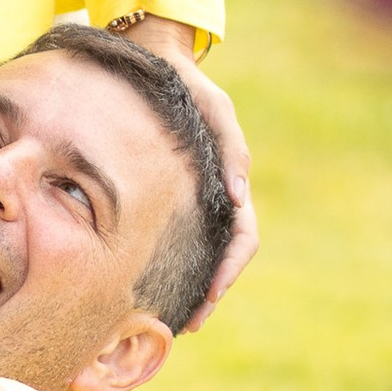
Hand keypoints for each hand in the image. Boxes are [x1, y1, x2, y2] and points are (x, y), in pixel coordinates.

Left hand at [115, 19, 257, 315]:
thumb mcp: (215, 110)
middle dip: (209, 293)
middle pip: (222, 259)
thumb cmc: (188, 89)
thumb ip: (231, 149)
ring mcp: (193, 202)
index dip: (229, 269)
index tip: (210, 294)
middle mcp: (215, 199)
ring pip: (199, 255)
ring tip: (172, 318)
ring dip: (190, 288)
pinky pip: (175, 240)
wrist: (154, 67)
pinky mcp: (167, 199)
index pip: (242, 237)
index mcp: (231, 184)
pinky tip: (149, 284)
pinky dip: (170, 266)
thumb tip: (238, 195)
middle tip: (189, 324)